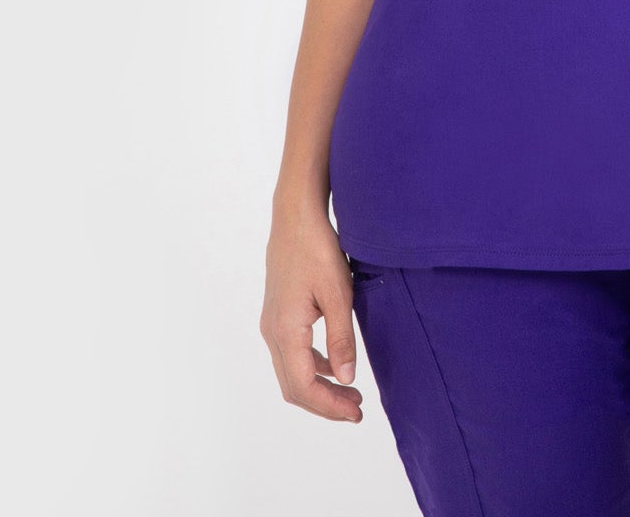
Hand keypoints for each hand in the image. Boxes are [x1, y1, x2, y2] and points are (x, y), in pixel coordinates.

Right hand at [261, 210, 366, 421]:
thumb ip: (342, 338)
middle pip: (294, 386)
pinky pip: (292, 353)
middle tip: (356, 409)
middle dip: (324, 402)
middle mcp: (272, 332)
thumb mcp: (338, 294)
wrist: (296, 217)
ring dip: (319, 386)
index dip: (329, 405)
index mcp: (285, 332)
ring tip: (350, 393)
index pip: (303, 386)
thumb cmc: (318, 250)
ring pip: (291, 371)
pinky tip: (335, 364)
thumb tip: (346, 380)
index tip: (356, 412)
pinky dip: (313, 366)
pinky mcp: (279, 314)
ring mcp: (272, 324)